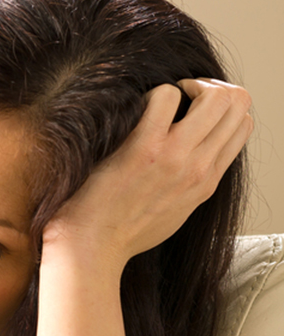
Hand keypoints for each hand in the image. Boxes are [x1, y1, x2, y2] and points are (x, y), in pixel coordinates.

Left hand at [43, 78, 252, 268]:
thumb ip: (190, 183)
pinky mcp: (144, 149)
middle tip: (181, 94)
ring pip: (214, 96)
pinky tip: (134, 111)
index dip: (223, 106)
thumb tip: (193, 157)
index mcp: (207, 181)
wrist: (92, 248)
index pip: (243, 125)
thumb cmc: (122, 231)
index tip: (193, 108)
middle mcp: (199, 167)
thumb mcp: (173, 211)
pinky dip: (152, 94)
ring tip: (161, 99)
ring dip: (186, 87)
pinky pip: (165, 96)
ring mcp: (175, 157)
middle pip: (237, 103)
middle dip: (210, 87)